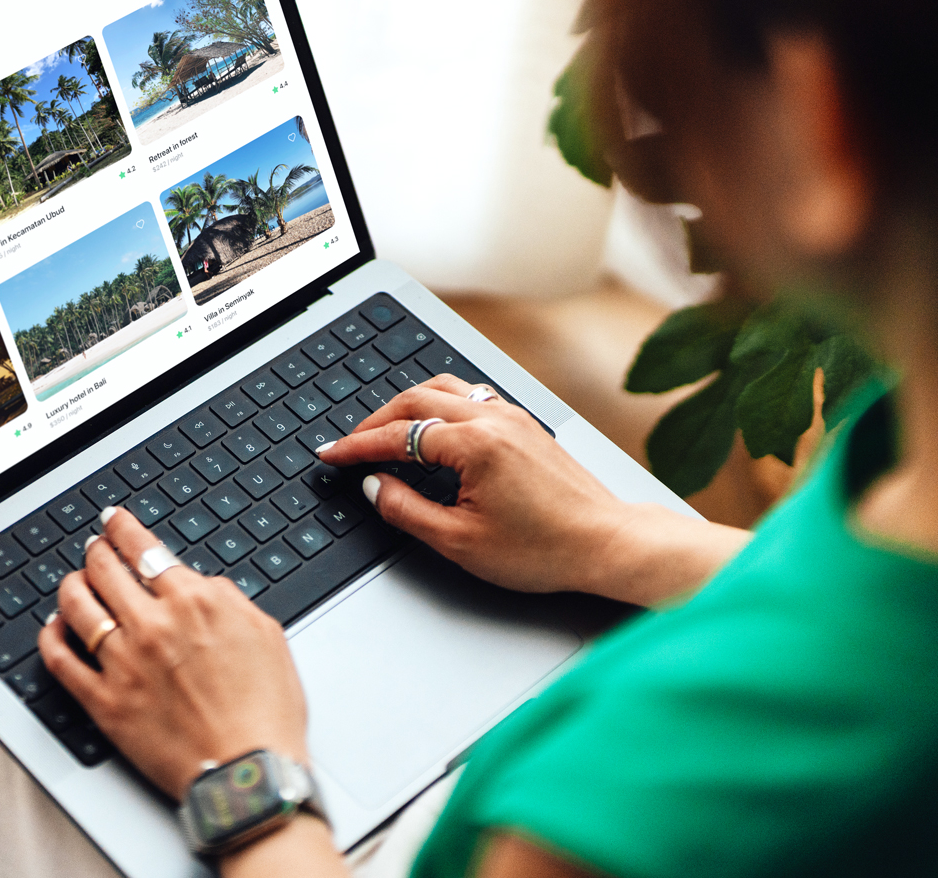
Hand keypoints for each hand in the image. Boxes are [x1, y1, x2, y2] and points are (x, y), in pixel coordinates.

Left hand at [38, 509, 309, 799]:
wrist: (249, 771)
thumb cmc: (266, 712)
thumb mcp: (266, 635)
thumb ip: (229, 600)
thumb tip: (202, 585)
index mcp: (194, 603)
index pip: (145, 550)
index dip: (123, 528)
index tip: (114, 521)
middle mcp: (153, 625)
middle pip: (105, 570)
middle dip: (96, 551)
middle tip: (95, 548)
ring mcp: (123, 664)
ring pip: (77, 606)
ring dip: (71, 585)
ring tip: (73, 581)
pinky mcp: (105, 703)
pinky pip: (60, 661)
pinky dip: (51, 637)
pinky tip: (53, 628)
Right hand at [317, 375, 749, 603]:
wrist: (607, 543)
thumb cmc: (545, 549)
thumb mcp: (461, 543)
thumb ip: (408, 511)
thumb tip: (376, 487)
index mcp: (473, 444)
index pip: (398, 436)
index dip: (357, 447)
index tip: (331, 454)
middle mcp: (492, 418)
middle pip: (415, 400)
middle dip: (375, 420)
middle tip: (350, 444)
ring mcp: (512, 416)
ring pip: (444, 388)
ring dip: (407, 404)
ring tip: (384, 429)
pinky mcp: (525, 423)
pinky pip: (471, 394)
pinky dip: (439, 402)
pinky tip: (434, 423)